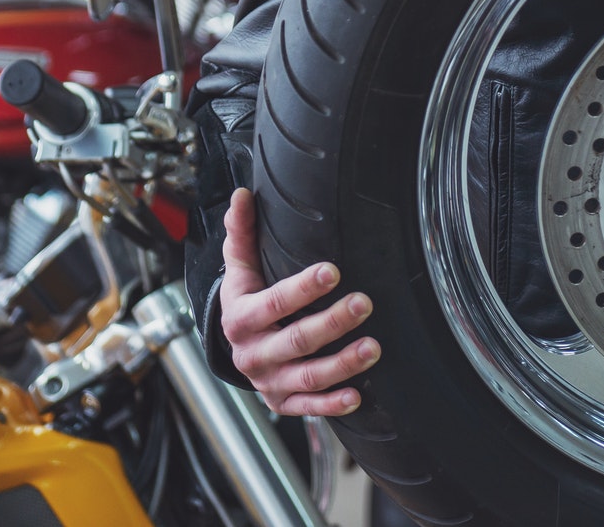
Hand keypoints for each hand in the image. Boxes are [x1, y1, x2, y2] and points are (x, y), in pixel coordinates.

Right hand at [218, 187, 379, 415]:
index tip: (332, 272)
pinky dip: (332, 404)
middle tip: (364, 303)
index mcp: (240, 318)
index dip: (302, 289)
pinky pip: (309, 407)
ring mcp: (269, 381)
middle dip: (332, 323)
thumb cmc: (244, 300)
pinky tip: (358, 394)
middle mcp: (253, 354)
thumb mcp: (238, 268)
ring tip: (372, 347)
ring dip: (342, 364)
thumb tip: (244, 195)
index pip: (273, 302)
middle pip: (296, 340)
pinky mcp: (283, 402)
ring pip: (308, 376)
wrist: (231, 349)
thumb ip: (241, 233)